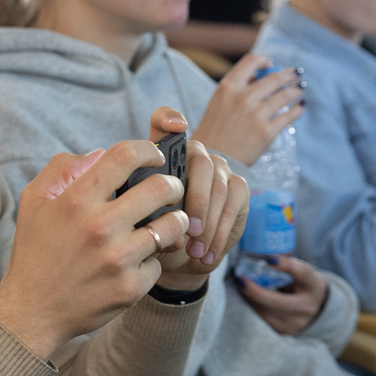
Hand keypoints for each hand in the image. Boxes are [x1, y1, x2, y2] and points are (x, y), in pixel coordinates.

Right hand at [0, 142, 189, 360]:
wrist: (32, 312)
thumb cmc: (35, 252)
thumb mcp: (34, 202)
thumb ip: (62, 169)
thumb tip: (99, 154)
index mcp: (76, 200)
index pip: (124, 156)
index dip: (147, 149)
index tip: (153, 157)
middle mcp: (100, 227)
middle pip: (161, 187)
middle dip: (172, 184)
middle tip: (169, 190)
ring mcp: (118, 259)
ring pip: (172, 225)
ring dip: (174, 220)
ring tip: (165, 223)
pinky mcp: (130, 287)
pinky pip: (159, 262)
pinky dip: (152, 260)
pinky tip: (138, 260)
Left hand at [149, 107, 249, 288]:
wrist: (179, 257)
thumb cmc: (154, 234)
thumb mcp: (138, 221)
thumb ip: (139, 206)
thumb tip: (148, 208)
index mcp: (162, 155)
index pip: (164, 122)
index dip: (170, 118)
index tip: (177, 127)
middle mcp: (192, 154)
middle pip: (199, 163)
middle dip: (195, 199)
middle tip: (187, 230)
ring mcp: (218, 168)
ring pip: (218, 188)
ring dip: (206, 223)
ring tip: (194, 249)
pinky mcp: (238, 187)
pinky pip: (232, 205)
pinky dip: (219, 233)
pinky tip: (207, 253)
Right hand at [192, 54, 303, 166]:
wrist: (212, 159)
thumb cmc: (214, 131)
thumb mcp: (217, 102)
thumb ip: (236, 88)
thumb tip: (260, 77)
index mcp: (228, 87)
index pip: (251, 61)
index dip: (264, 61)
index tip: (271, 65)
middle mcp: (242, 98)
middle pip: (275, 78)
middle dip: (289, 75)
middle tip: (297, 75)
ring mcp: (256, 115)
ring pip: (285, 96)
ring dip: (296, 90)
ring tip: (300, 89)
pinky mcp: (266, 133)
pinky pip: (289, 116)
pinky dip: (298, 109)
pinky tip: (301, 107)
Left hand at [234, 256, 328, 335]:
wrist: (318, 309)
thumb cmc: (303, 284)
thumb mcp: (302, 272)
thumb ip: (286, 266)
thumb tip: (258, 256)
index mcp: (314, 286)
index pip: (302, 274)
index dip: (286, 266)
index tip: (269, 258)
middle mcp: (308, 307)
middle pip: (279, 302)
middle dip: (256, 292)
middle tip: (240, 279)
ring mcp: (296, 323)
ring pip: (267, 314)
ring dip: (249, 300)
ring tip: (239, 286)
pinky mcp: (285, 332)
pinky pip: (263, 321)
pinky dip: (252, 308)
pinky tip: (245, 298)